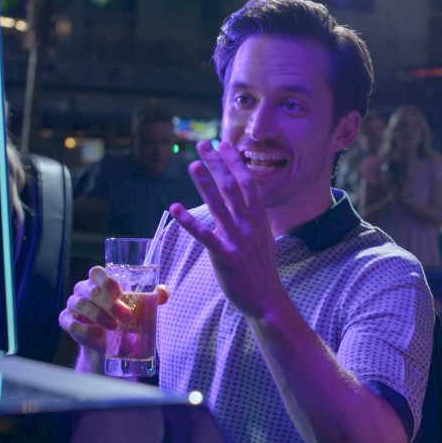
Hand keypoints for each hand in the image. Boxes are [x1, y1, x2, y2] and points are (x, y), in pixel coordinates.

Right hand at [59, 266, 168, 352]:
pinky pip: (70, 323)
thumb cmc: (122, 314)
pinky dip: (85, 329)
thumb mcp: (137, 304)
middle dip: (109, 304)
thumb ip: (152, 296)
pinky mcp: (67, 321)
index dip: (106, 280)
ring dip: (99, 316)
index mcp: (98, 281)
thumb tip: (163, 294)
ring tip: (115, 327)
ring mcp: (73, 305)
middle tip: (126, 316)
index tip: (120, 292)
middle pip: (91, 291)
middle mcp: (83, 290)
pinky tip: (99, 335)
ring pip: (81, 305)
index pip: (96, 272)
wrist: (107, 340)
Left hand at [169, 140, 285, 318]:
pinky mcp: (224, 255)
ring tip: (193, 164)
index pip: (247, 182)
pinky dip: (189, 221)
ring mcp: (237, 238)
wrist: (266, 298)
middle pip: (232, 186)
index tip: (225, 144)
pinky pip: (204, 235)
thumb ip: (253, 219)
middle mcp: (249, 223)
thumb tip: (247, 204)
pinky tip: (175, 208)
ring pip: (219, 204)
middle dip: (218, 163)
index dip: (235, 162)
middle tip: (205, 144)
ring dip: (205, 183)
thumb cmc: (261, 269)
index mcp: (259, 218)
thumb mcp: (263, 237)